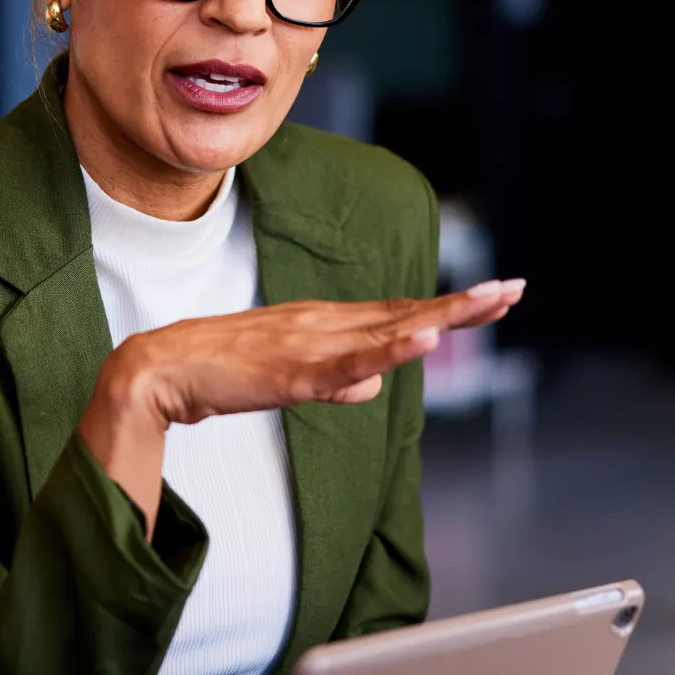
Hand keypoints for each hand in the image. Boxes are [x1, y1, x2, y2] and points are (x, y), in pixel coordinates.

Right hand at [78, 279, 524, 535]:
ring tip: (488, 303)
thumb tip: (374, 384)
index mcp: (324, 324)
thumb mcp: (291, 381)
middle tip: (514, 290)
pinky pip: (348, 363)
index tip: (491, 297)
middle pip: (405, 313)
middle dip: (461, 305)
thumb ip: (335, 380)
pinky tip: (420, 342)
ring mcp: (310, 344)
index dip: (445, 307)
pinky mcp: (292, 371)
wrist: (161, 370)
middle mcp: (324, 324)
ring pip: (387, 330)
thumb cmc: (221, 374)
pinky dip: (388, 351)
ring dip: (440, 318)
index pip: (396, 314)